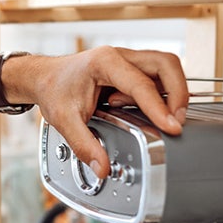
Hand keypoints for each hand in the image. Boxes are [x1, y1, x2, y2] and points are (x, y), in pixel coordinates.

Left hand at [19, 47, 187, 177]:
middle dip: (178, 92)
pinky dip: (162, 94)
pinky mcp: (132, 70)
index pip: (141, 84)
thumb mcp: (64, 120)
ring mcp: (128, 60)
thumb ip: (84, 145)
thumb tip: (102, 167)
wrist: (44, 77)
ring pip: (166, 67)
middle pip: (166, 64)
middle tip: (178, 121)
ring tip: (168, 119)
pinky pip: (157, 77)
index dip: (159, 107)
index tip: (172, 127)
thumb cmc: (53, 90)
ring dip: (174, 92)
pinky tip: (149, 112)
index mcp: (104, 62)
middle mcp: (120, 56)